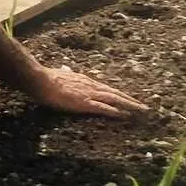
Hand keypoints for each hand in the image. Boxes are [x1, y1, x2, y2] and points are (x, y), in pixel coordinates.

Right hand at [29, 63, 149, 117]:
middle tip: (144, 107)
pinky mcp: (84, 103)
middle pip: (115, 93)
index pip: (107, 88)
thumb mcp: (61, 74)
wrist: (41, 79)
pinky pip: (103, 107)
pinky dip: (115, 111)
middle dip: (130, 100)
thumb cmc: (47, 79)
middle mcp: (91, 86)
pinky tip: (124, 115)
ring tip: (141, 110)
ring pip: (114, 99)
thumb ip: (67, 75)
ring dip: (129, 105)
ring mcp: (89, 94)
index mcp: (86, 81)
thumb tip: (66, 70)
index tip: (129, 99)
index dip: (119, 94)